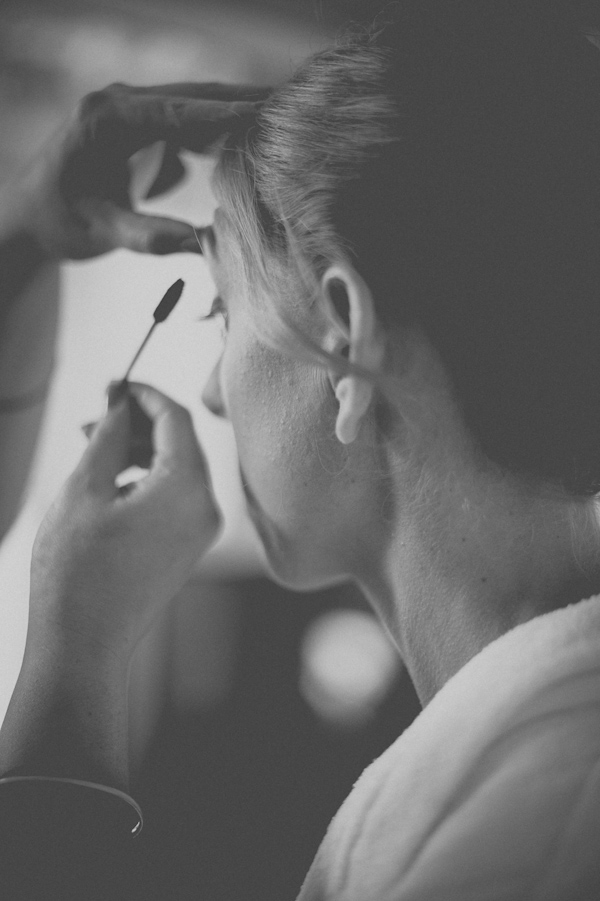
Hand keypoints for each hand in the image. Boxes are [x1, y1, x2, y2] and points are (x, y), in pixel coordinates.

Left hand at [3, 82, 267, 259]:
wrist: (29, 214)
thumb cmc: (58, 221)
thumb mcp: (101, 232)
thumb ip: (149, 236)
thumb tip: (203, 244)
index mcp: (105, 119)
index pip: (175, 111)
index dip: (223, 114)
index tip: (266, 113)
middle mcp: (119, 103)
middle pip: (194, 97)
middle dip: (243, 103)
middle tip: (293, 107)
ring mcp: (131, 109)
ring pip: (196, 105)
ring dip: (237, 114)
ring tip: (284, 122)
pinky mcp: (142, 123)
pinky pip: (189, 122)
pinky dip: (219, 132)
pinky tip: (251, 143)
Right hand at [29, 384, 220, 661]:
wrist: (85, 643)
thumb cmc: (78, 572)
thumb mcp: (84, 490)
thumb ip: (107, 437)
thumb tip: (119, 405)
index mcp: (187, 489)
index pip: (177, 419)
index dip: (145, 394)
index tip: (115, 385)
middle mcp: (206, 507)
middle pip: (181, 442)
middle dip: (139, 423)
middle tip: (96, 415)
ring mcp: (201, 529)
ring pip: (178, 468)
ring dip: (140, 450)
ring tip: (93, 447)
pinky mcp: (189, 545)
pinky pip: (176, 495)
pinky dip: (148, 478)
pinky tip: (111, 478)